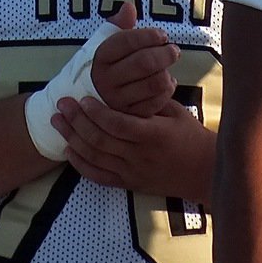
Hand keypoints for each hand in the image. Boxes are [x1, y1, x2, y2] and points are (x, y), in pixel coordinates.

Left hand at [52, 95, 214, 200]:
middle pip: (100, 139)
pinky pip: (99, 176)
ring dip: (73, 139)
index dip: (97, 112)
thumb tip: (133, 78)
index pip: (117, 123)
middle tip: (62, 104)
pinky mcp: (129, 184)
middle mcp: (139, 156)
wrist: (203, 172)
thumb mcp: (178, 113)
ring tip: (57, 123)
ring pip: (95, 157)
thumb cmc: (192, 137)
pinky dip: (81, 164)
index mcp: (153, 135)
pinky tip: (69, 151)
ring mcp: (132, 172)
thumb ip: (153, 99)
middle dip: (77, 120)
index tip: (83, 98)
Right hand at [87, 1, 179, 118]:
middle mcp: (106, 79)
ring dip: (167, 73)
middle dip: (165, 54)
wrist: (87, 100)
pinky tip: (166, 83)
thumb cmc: (104, 65)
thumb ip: (118, 25)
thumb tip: (128, 7)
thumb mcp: (105, 43)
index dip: (150, 35)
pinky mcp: (128, 117)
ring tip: (168, 68)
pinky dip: (166, 91)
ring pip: (154, 83)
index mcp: (100, 57)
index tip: (162, 35)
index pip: (127, 41)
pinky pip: (156, 103)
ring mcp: (116, 100)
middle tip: (174, 50)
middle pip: (145, 63)